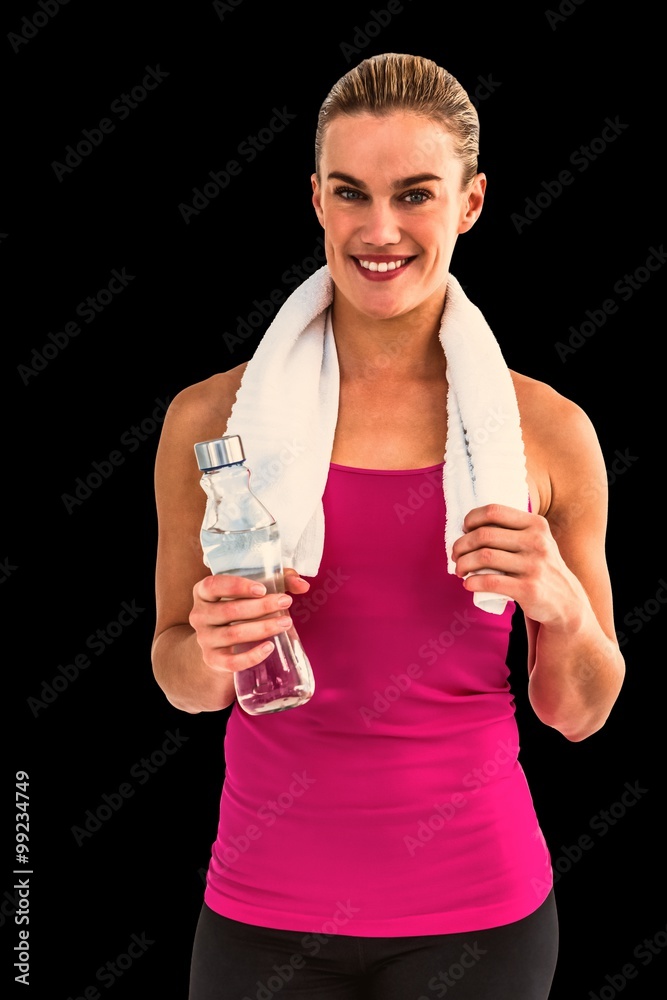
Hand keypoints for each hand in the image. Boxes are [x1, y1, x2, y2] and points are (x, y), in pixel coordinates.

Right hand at [189, 568, 310, 673]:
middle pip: (229, 610)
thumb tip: (303, 585)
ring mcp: (204, 639)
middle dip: (261, 607)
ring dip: (262, 628)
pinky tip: (269, 647)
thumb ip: (279, 581)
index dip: (237, 586)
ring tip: (286, 623)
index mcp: (203, 591)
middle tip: (286, 602)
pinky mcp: (212, 660)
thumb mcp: (252, 590)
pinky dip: (251, 656)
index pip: (213, 585)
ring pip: (233, 634)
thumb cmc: (240, 607)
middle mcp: (199, 615)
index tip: (262, 589)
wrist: (219, 643)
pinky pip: (231, 662)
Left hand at [451, 504, 585, 629]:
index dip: (471, 519)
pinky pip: (490, 581)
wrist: (566, 602)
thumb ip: (512, 531)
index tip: (464, 530)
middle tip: (456, 555)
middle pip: (484, 535)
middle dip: (461, 545)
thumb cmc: (541, 568)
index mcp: (536, 524)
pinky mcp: (529, 589)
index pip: (494, 511)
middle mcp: (537, 542)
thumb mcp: (537, 542)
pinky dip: (473, 582)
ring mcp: (534, 565)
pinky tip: (468, 584)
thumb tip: (468, 530)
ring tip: (460, 570)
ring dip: (463, 563)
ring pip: (484, 557)